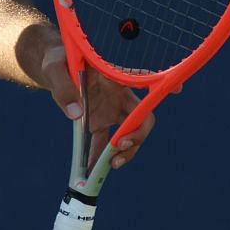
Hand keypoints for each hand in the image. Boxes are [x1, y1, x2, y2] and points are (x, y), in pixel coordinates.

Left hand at [34, 41, 154, 170]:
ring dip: (125, 151)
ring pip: (128, 134)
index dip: (161, 85)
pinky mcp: (98, 122)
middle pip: (140, 117)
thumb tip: (76, 114)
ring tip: (112, 165)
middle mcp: (118, 94)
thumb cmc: (57, 60)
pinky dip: (100, 157)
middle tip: (121, 146)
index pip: (142, 78)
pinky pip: (104, 143)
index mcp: (113, 76)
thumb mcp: (54, 68)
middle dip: (137, 134)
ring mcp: (110, 110)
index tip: (178, 89)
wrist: (52, 68)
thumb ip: (63, 88)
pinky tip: (94, 169)